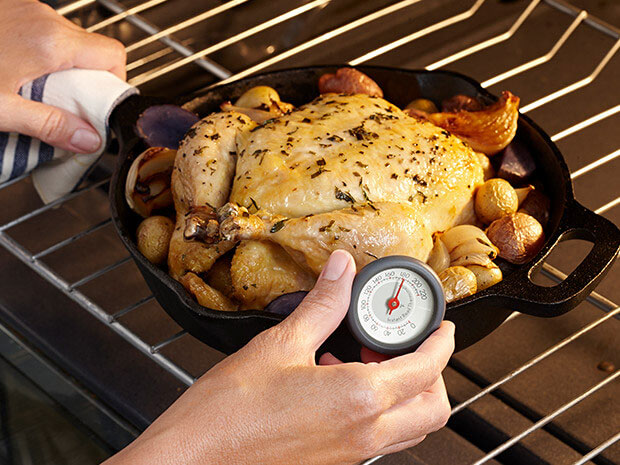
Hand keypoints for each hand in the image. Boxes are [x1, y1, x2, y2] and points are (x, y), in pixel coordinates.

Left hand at [0, 0, 125, 151]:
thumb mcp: (0, 109)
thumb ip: (50, 126)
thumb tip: (88, 140)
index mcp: (49, 43)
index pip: (113, 56)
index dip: (114, 82)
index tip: (97, 105)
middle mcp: (43, 18)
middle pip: (92, 49)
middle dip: (87, 81)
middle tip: (65, 106)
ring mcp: (25, 8)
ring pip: (67, 40)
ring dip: (63, 68)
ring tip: (36, 91)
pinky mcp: (10, 8)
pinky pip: (43, 31)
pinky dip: (42, 54)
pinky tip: (18, 72)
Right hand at [105, 251, 454, 464]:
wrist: (193, 461)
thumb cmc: (227, 413)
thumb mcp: (280, 345)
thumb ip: (322, 305)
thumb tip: (341, 270)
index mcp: (358, 400)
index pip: (427, 369)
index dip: (442, 342)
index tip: (441, 327)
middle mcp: (363, 434)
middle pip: (433, 409)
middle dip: (432, 373)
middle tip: (405, 344)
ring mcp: (350, 454)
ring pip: (409, 428)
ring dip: (406, 392)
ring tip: (368, 359)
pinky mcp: (333, 462)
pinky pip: (378, 438)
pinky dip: (378, 410)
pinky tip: (336, 381)